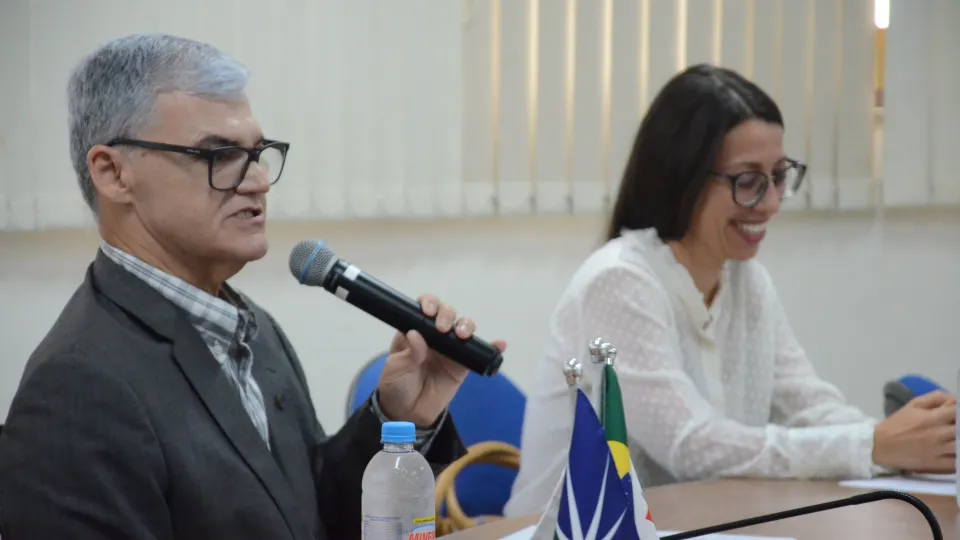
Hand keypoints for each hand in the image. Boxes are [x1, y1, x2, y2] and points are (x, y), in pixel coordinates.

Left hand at [376, 294, 506, 426]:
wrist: (408, 413)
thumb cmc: (397, 385)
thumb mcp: (397, 368)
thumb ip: (409, 353)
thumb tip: (416, 334)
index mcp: (414, 330)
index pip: (423, 308)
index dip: (429, 304)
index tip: (428, 311)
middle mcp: (434, 335)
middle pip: (446, 314)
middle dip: (447, 315)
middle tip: (443, 328)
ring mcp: (449, 349)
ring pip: (463, 328)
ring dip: (467, 326)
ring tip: (464, 335)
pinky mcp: (462, 365)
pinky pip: (477, 353)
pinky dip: (491, 347)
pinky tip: (500, 344)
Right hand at [873, 391, 955, 472]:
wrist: (880, 445)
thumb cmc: (897, 424)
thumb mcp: (913, 405)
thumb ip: (935, 398)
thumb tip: (955, 399)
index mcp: (931, 418)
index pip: (958, 411)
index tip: (958, 414)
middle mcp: (937, 434)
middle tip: (955, 427)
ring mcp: (938, 451)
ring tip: (954, 439)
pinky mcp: (935, 464)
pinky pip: (956, 463)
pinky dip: (958, 458)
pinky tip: (954, 453)